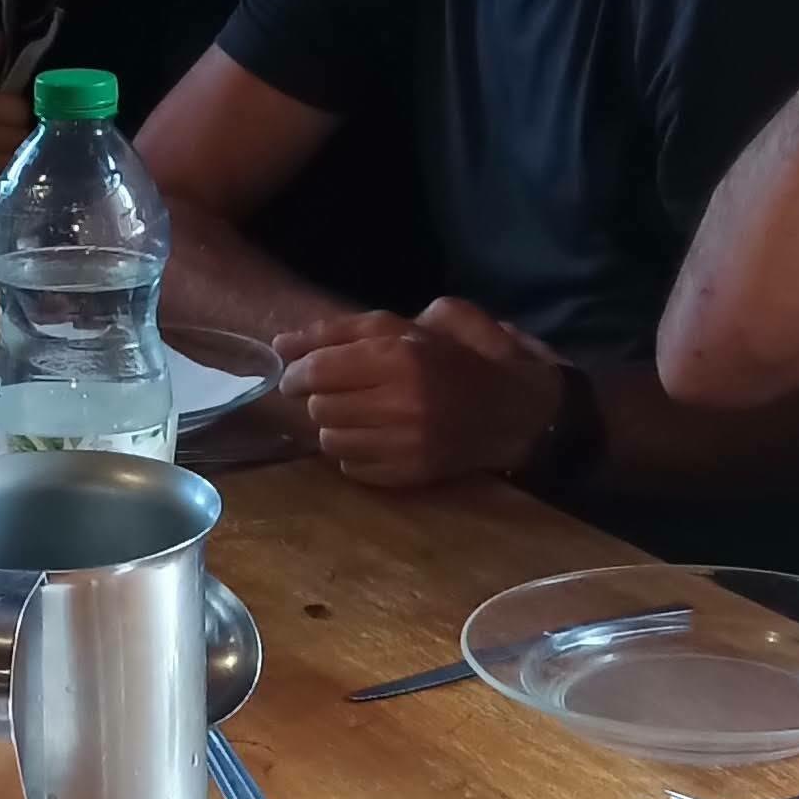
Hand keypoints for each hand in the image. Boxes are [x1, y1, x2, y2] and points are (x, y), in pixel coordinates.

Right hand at [0, 33, 32, 197]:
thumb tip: (0, 35)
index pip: (19, 110)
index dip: (18, 112)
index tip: (10, 115)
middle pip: (21, 135)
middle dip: (22, 134)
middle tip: (12, 134)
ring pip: (18, 159)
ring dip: (20, 157)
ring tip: (10, 152)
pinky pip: (7, 180)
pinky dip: (11, 177)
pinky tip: (4, 170)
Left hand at [275, 298, 568, 486]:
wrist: (514, 408)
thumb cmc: (458, 357)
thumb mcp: (409, 325)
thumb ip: (342, 330)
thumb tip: (284, 344)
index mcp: (401, 356)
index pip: (320, 369)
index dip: (297, 373)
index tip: (295, 375)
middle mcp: (401, 401)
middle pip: (320, 407)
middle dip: (319, 398)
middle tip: (335, 392)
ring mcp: (406, 443)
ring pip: (331, 441)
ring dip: (335, 426)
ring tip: (356, 414)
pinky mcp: (410, 474)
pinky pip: (352, 468)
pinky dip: (354, 453)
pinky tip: (375, 436)